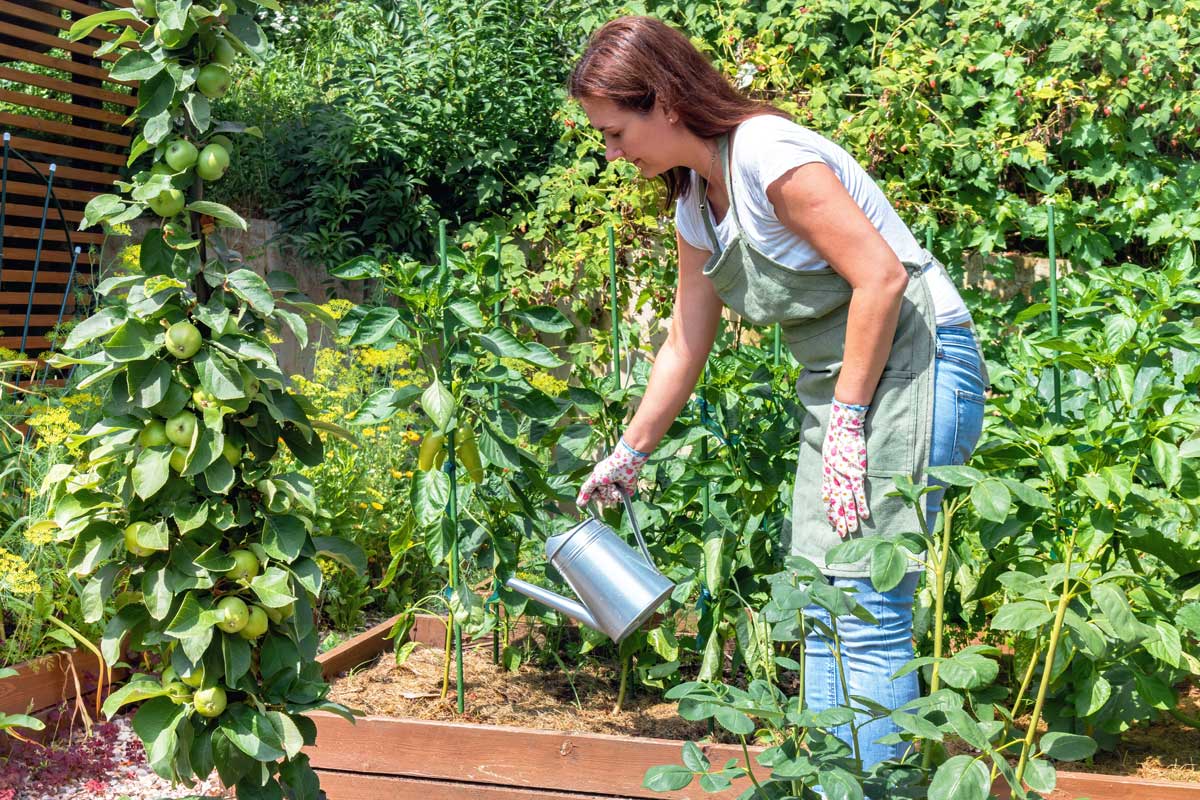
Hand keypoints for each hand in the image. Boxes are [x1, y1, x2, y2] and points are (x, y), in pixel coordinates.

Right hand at [576, 437, 649, 506]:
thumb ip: (586, 491)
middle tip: (606, 484)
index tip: (596, 491)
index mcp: (599, 481)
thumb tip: (579, 504)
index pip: (594, 495)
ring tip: (613, 484)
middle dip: (603, 493)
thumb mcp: (594, 479)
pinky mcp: (626, 492)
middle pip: (602, 499)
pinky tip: (619, 487)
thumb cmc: (608, 469)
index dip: (595, 495)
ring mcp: (617, 489)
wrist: (625, 464)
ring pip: (610, 501)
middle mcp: (608, 486)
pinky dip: (618, 494)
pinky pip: (620, 500)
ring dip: (610, 493)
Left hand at [821, 400, 869, 536]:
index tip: (831, 521)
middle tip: (840, 533)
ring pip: (846, 500)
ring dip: (849, 516)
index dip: (830, 509)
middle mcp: (833, 476)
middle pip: (836, 502)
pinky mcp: (855, 471)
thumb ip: (833, 463)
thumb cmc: (838, 435)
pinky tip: (863, 515)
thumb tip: (835, 469)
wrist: (844, 423)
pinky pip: (858, 491)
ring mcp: (844, 474)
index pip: (827, 495)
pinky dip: (861, 504)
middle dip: (838, 518)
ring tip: (850, 530)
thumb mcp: (830, 451)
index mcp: (827, 471)